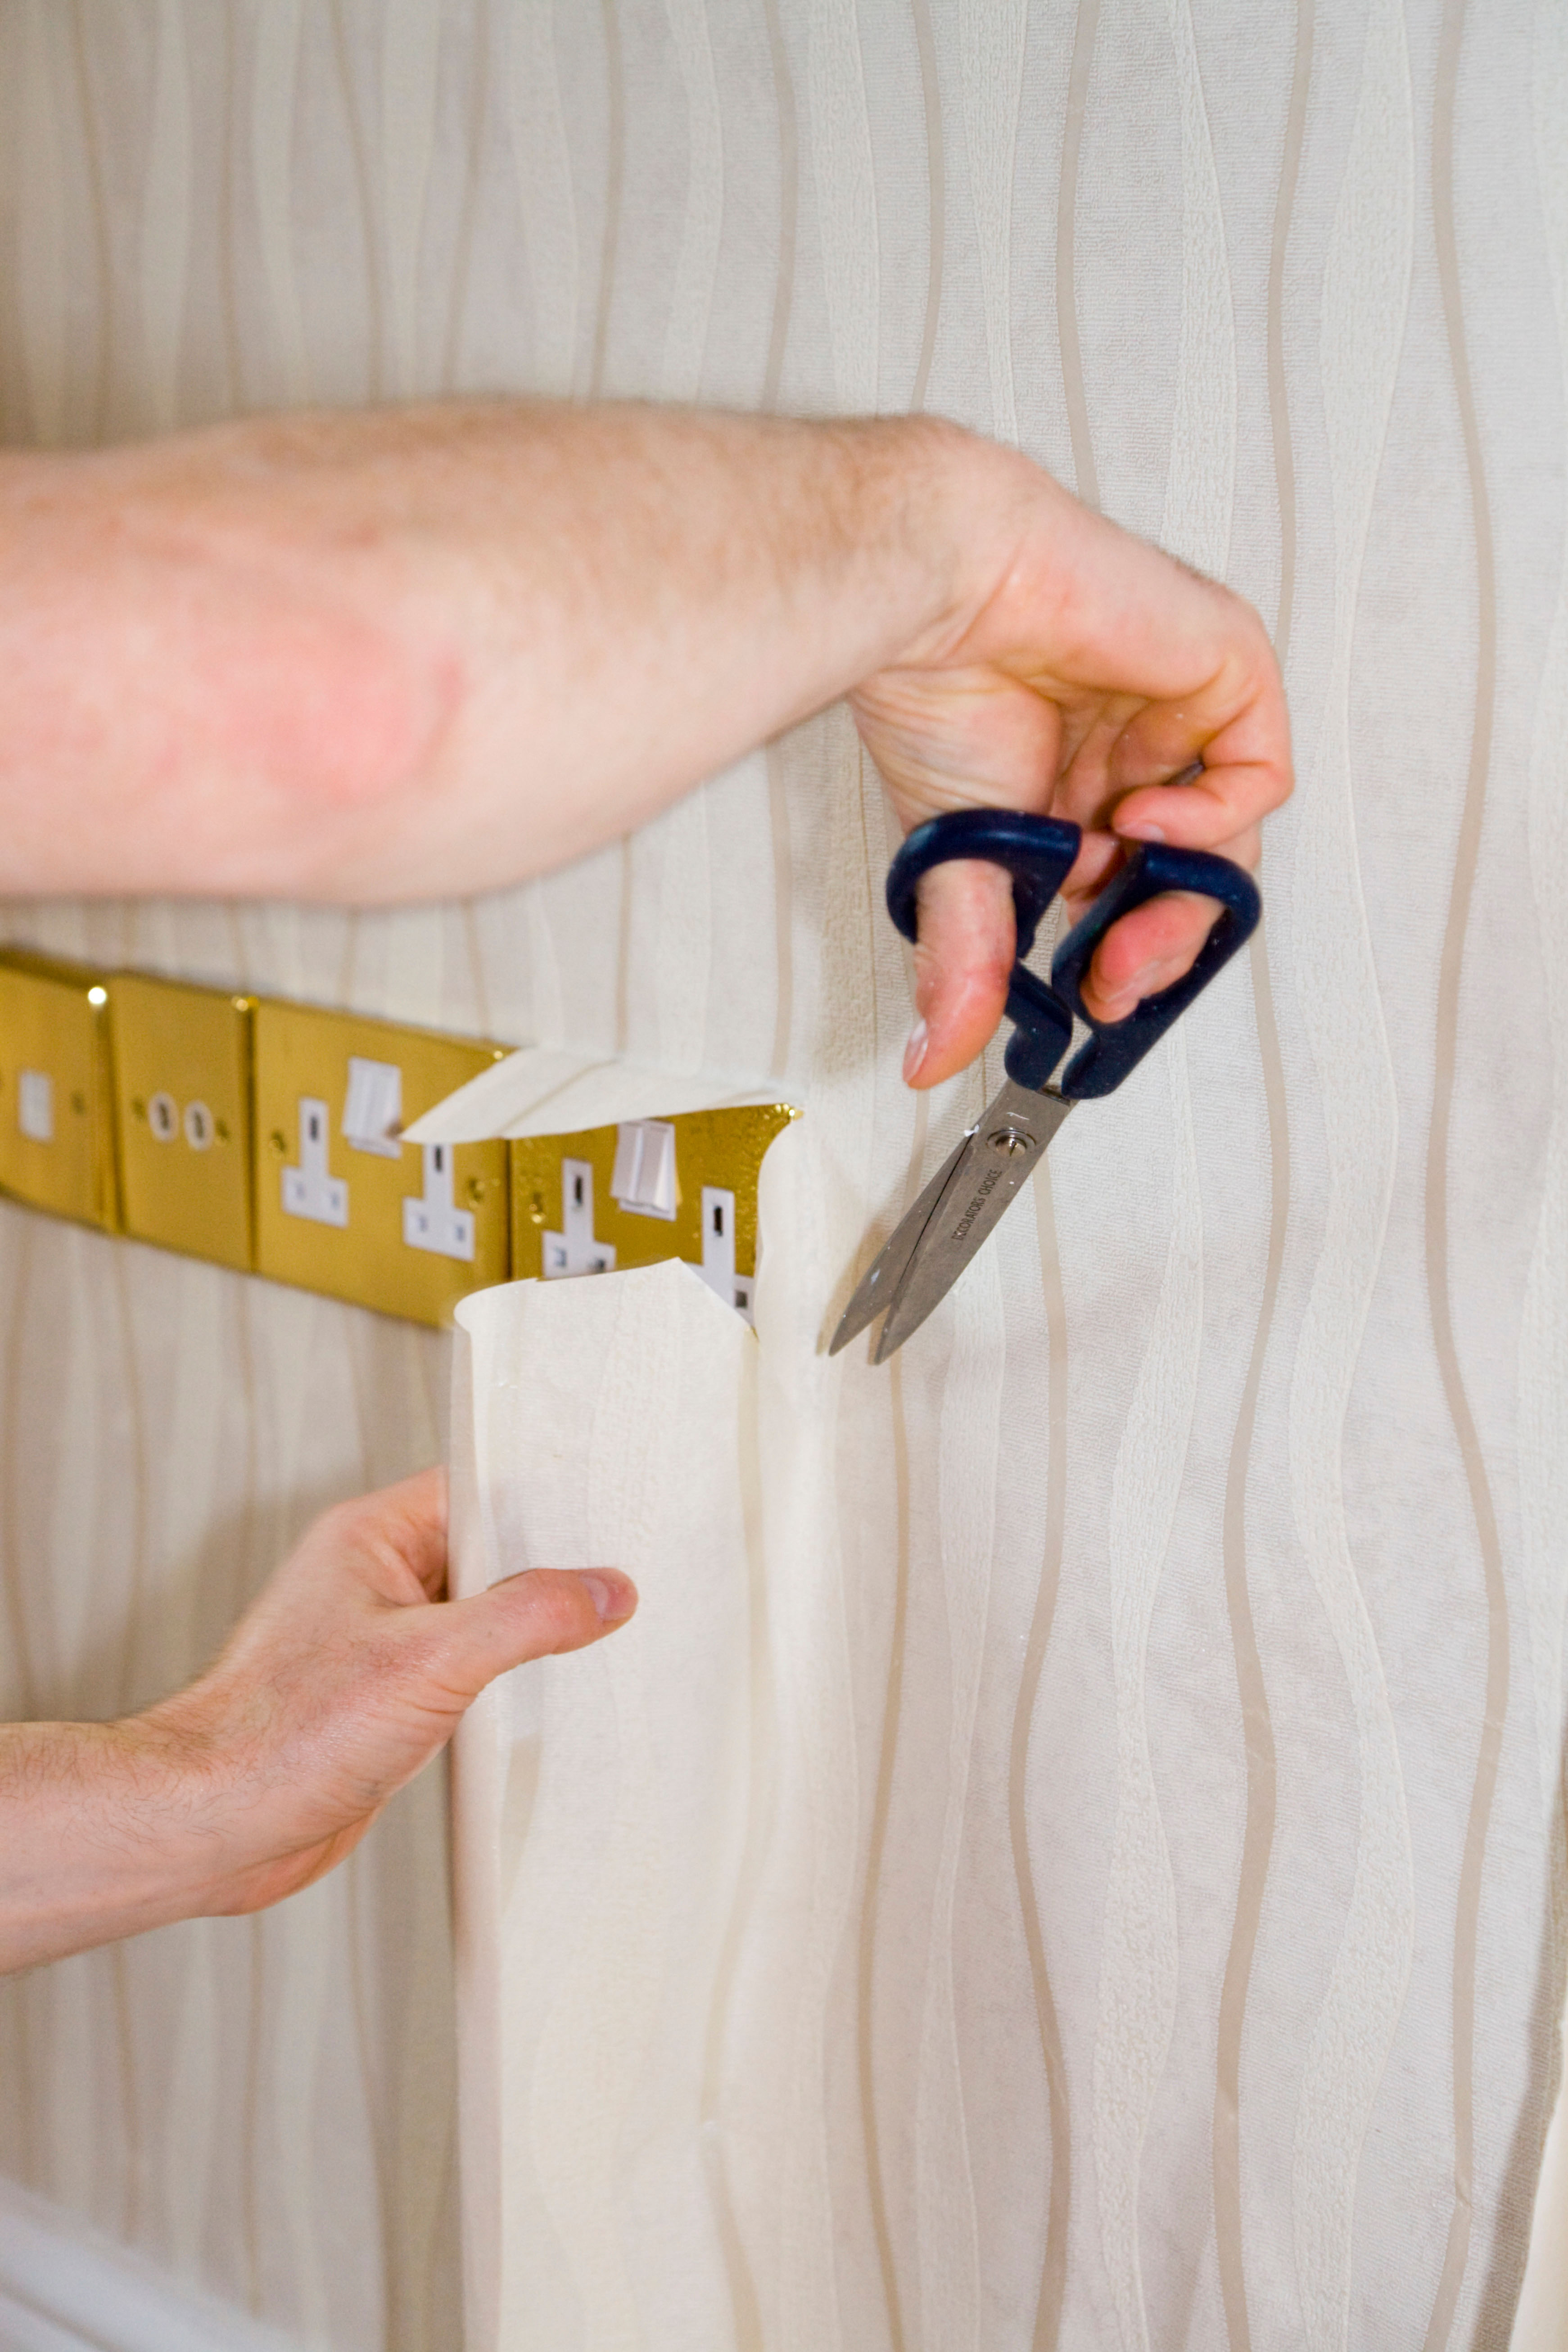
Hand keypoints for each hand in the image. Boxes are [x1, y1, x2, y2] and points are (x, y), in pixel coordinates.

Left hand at [0, 1470, 634, 1968]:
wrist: (213, 1827)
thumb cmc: (280, 1736)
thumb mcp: (431, 1661)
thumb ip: (527, 1616)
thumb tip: (603, 1590)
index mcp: (370, 1536)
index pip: (479, 1488)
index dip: (547, 1500)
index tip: (611, 1517)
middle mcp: (373, 1580)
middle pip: (487, 1556)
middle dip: (547, 1577)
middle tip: (614, 1590)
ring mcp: (378, 1644)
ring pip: (478, 1621)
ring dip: (524, 1641)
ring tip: (585, 1648)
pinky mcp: (383, 1703)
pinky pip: (462, 1677)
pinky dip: (500, 1691)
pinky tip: (533, 1710)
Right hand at [851, 460, 1289, 1085]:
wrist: (941, 593)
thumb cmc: (937, 689)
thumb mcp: (960, 865)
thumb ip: (965, 966)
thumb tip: (932, 1060)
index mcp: (1072, 800)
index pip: (1132, 900)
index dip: (1126, 958)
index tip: (1095, 1002)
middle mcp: (1131, 760)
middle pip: (1190, 881)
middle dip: (1158, 942)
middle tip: (1116, 976)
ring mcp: (1179, 717)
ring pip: (1231, 838)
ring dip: (1183, 890)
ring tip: (1122, 888)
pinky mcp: (1225, 668)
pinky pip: (1261, 770)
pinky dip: (1213, 815)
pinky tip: (1144, 815)